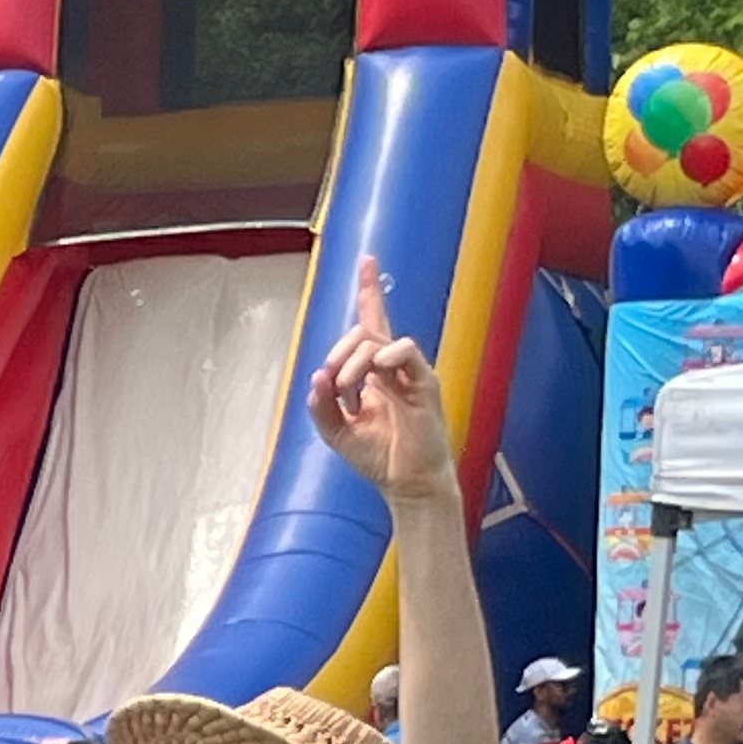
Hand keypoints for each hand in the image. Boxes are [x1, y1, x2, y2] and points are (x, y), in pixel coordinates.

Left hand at [306, 255, 455, 504]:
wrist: (407, 484)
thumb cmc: (378, 458)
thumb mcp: (336, 433)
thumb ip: (321, 407)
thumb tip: (317, 377)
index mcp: (374, 374)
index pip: (372, 323)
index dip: (369, 291)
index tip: (368, 259)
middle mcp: (393, 367)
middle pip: (363, 330)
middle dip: (339, 351)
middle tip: (333, 386)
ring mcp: (410, 372)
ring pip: (375, 341)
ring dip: (351, 364)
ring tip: (348, 395)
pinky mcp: (425, 382)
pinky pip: (404, 352)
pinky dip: (383, 359)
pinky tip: (373, 379)